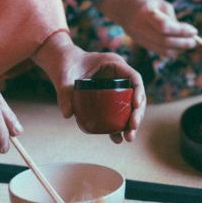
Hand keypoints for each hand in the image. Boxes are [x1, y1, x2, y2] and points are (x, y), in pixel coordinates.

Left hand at [31, 32, 145, 142]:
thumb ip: (64, 93)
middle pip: (136, 95)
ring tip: (128, 138)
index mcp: (114, 64)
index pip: (134, 77)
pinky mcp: (109, 99)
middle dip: (137, 113)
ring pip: (130, 106)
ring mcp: (115, 88)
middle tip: (132, 128)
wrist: (62, 65)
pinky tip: (117, 139)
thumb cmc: (65, 66)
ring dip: (131, 123)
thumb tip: (67, 114)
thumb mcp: (64, 78)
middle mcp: (119, 76)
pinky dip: (119, 125)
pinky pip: (118, 112)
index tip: (135, 105)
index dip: (139, 91)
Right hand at [99, 0, 197, 55]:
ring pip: (161, 50)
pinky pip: (158, 51)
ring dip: (178, 49)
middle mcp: (139, 27)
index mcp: (145, 12)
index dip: (181, 31)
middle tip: (195, 41)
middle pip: (164, 41)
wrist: (121, 5)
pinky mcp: (140, 43)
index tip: (194, 30)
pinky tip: (179, 45)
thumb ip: (171, 18)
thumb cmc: (144, 0)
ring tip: (189, 43)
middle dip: (182, 43)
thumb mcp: (160, 3)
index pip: (164, 27)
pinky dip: (171, 50)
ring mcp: (138, 37)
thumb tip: (186, 34)